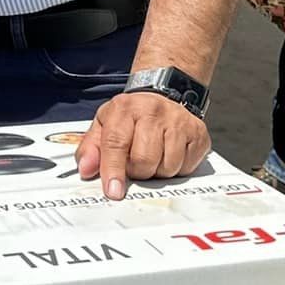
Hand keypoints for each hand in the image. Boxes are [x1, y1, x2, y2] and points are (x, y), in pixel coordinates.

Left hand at [77, 90, 210, 200]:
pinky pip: (186, 167)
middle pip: (144, 160)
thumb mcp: (104, 125)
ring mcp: (179, 121)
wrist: (163, 93)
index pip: (116, 143)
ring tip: (153, 156)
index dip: (113, 170)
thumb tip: (86, 170)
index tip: (113, 191)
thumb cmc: (131, 116)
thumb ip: (91, 148)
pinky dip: (177, 169)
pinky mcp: (199, 133)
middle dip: (137, 171)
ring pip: (167, 167)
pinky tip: (170, 154)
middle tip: (135, 163)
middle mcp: (153, 111)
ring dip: (158, 171)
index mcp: (124, 108)